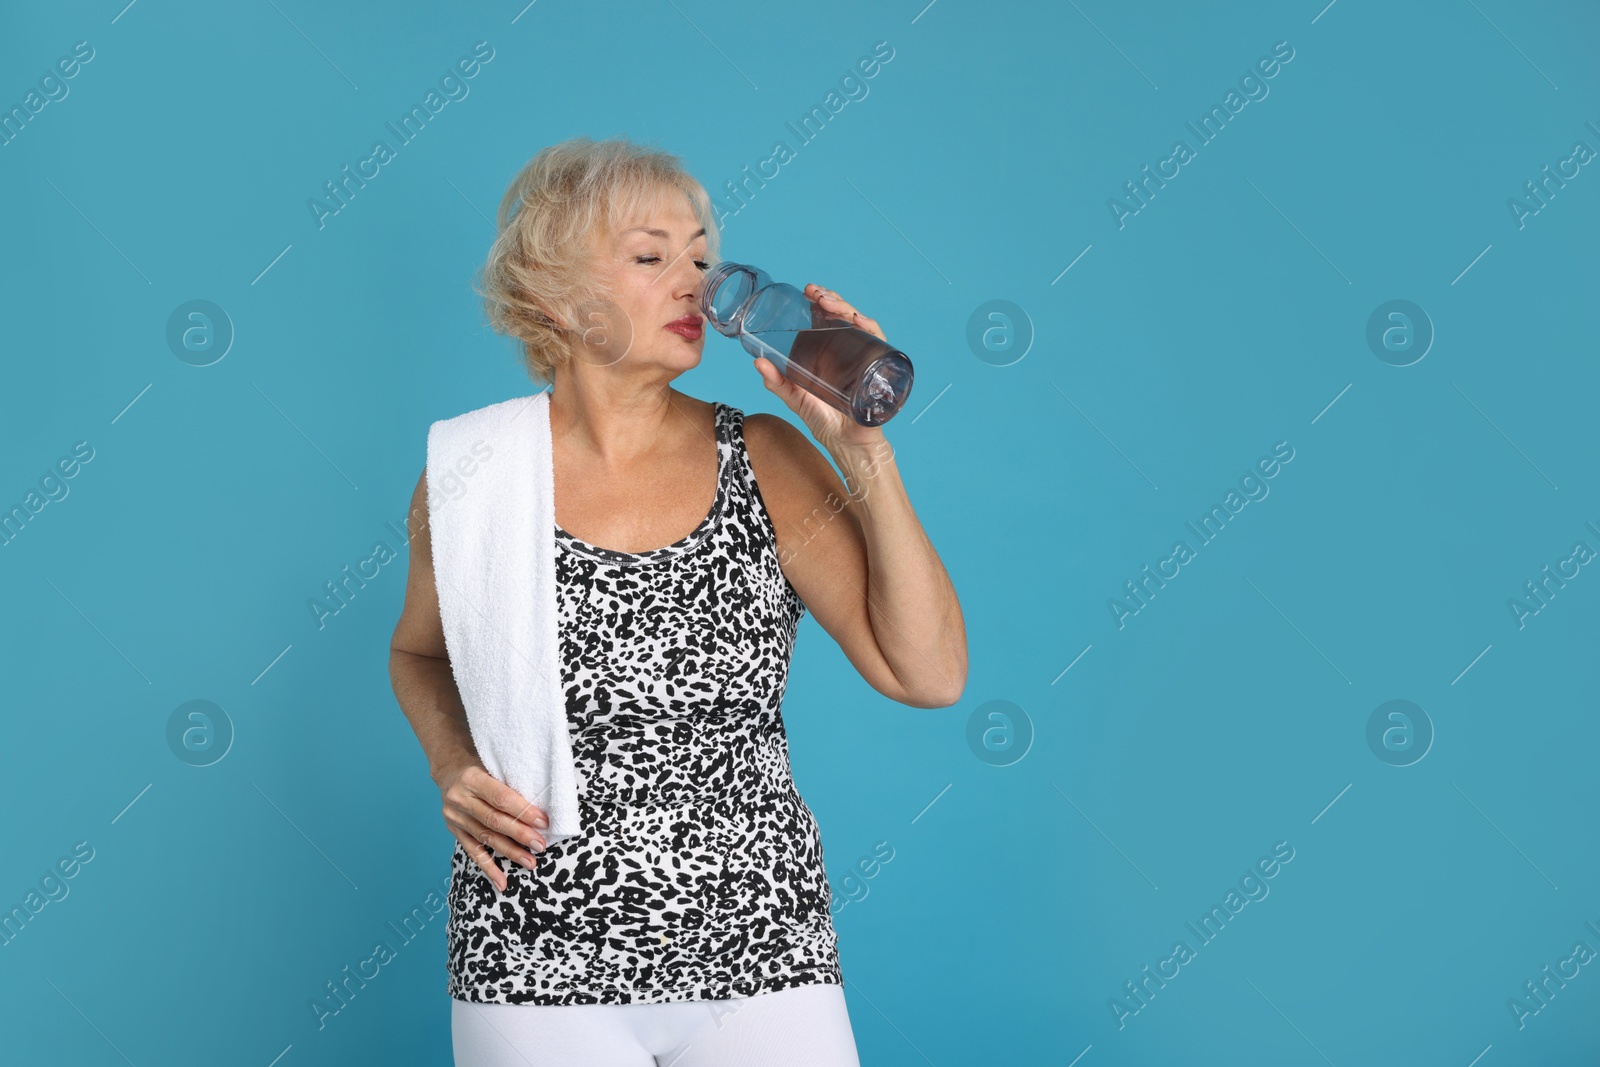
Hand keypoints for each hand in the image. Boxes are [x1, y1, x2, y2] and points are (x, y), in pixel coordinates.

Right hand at [439, 761, 547, 892]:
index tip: (544, 822)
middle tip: (540, 845)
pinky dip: (488, 868)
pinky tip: (501, 882)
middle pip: (494, 820)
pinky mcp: (455, 831)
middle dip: (520, 835)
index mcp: (472, 778)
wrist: (449, 771)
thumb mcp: (493, 765)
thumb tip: (544, 802)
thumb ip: (511, 781)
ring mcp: (455, 817)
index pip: (501, 798)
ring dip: (510, 852)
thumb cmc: (481, 766)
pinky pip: (473, 852)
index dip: (523, 811)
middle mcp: (460, 799)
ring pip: (486, 838)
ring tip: (530, 862)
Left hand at [751, 283, 889, 453]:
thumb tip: (757, 362)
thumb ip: (777, 382)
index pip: (828, 317)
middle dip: (831, 299)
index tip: (806, 291)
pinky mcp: (878, 368)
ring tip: (829, 303)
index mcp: (830, 351)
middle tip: (815, 294)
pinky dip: (870, 329)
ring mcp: (865, 357)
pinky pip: (879, 343)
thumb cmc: (824, 420)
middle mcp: (849, 350)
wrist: (847, 444)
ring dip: (846, 308)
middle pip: (844, 315)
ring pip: (861, 323)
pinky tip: (859, 321)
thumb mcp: (795, 398)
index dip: (820, 300)